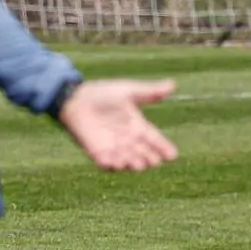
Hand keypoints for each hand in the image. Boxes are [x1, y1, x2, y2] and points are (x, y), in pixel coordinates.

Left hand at [57, 79, 179, 171]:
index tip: (173, 155)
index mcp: (137, 126)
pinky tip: (117, 164)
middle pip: (143, 153)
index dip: (163, 147)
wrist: (76, 98)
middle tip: (154, 161)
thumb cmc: (102, 93)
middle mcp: (128, 140)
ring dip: (133, 163)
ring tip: (139, 164)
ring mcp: (113, 148)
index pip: (154, 139)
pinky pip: (106, 163)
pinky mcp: (97, 153)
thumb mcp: (129, 91)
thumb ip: (150, 91)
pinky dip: (112, 165)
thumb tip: (173, 84)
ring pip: (127, 160)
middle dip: (149, 158)